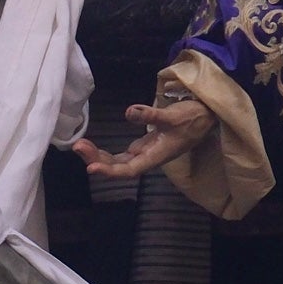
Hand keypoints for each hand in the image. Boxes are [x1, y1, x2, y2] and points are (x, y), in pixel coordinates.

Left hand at [75, 94, 216, 179]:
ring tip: (80, 146)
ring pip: (117, 162)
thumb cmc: (191, 119)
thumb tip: (128, 112)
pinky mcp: (143, 147)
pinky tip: (91, 146)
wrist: (204, 117)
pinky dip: (105, 152)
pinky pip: (120, 155)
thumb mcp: (172, 115)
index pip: (129, 169)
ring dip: (98, 157)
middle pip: (118, 167)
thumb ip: (150, 115)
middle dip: (96, 160)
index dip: (110, 171)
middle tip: (78, 146)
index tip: (90, 168)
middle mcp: (148, 158)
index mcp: (155, 156)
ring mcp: (144, 153)